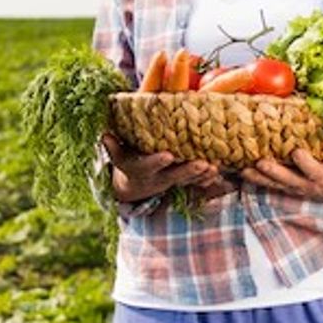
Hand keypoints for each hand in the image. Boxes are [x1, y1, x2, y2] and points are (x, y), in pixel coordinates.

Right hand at [102, 133, 222, 202]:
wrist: (132, 186)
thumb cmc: (127, 159)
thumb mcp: (118, 154)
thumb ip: (113, 146)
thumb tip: (104, 136)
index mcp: (140, 169)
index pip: (148, 166)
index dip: (157, 162)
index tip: (168, 156)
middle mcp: (157, 178)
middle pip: (174, 176)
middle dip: (188, 170)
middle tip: (203, 164)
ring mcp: (170, 182)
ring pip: (188, 180)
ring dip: (201, 175)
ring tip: (214, 167)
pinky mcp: (181, 183)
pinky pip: (195, 183)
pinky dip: (206, 179)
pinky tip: (217, 172)